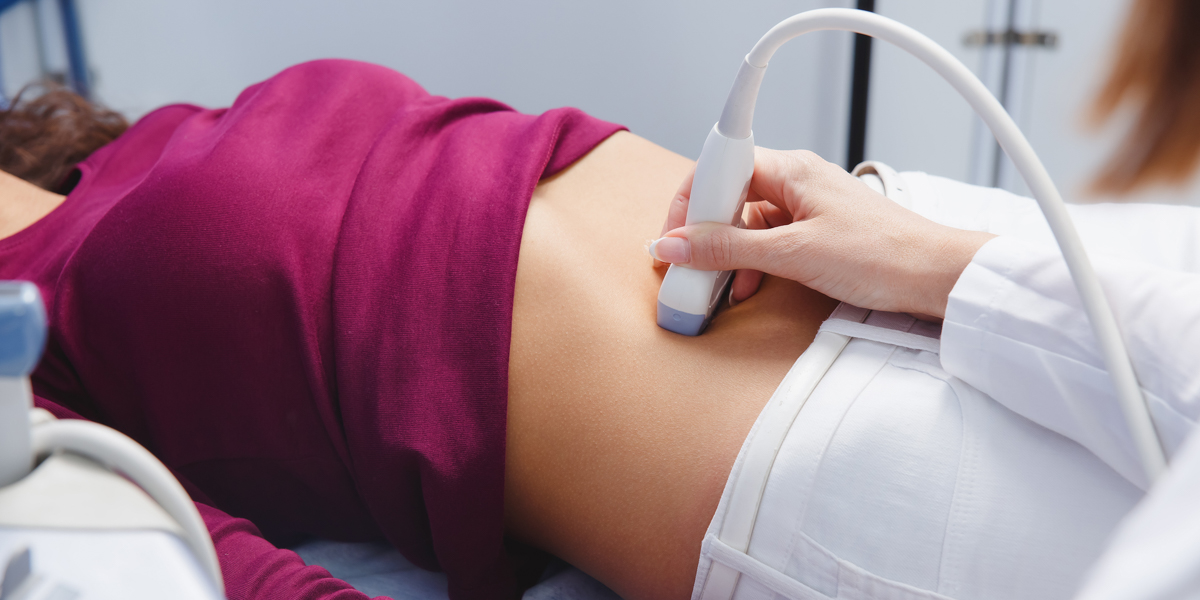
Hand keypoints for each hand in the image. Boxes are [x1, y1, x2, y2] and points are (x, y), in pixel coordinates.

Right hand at [650, 148, 993, 318]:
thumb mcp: (793, 254)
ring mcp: (806, 206)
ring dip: (727, 254)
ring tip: (713, 285)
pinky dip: (751, 262)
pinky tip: (744, 286)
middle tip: (686, 267)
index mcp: (789, 168)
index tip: (671, 238)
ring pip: (746, 223)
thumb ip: (729, 249)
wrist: (937, 276)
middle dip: (704, 234)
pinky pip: (768, 240)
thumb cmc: (881, 255)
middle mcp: (795, 180)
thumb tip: (675, 244)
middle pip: (728, 197)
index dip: (688, 203)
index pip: (718, 169)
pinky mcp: (816, 232)